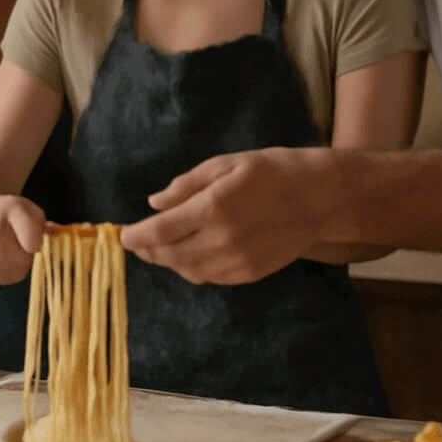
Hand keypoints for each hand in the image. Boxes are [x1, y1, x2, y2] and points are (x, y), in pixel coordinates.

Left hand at [119, 147, 324, 284]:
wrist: (320, 198)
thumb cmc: (272, 171)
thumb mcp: (225, 164)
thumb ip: (186, 185)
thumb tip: (154, 203)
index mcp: (214, 208)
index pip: (160, 232)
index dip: (135, 237)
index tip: (121, 235)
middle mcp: (223, 240)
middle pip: (169, 256)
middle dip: (147, 251)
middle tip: (136, 242)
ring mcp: (237, 261)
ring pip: (187, 271)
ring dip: (168, 261)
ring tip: (159, 248)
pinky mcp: (249, 274)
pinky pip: (209, 277)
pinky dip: (191, 268)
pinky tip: (188, 254)